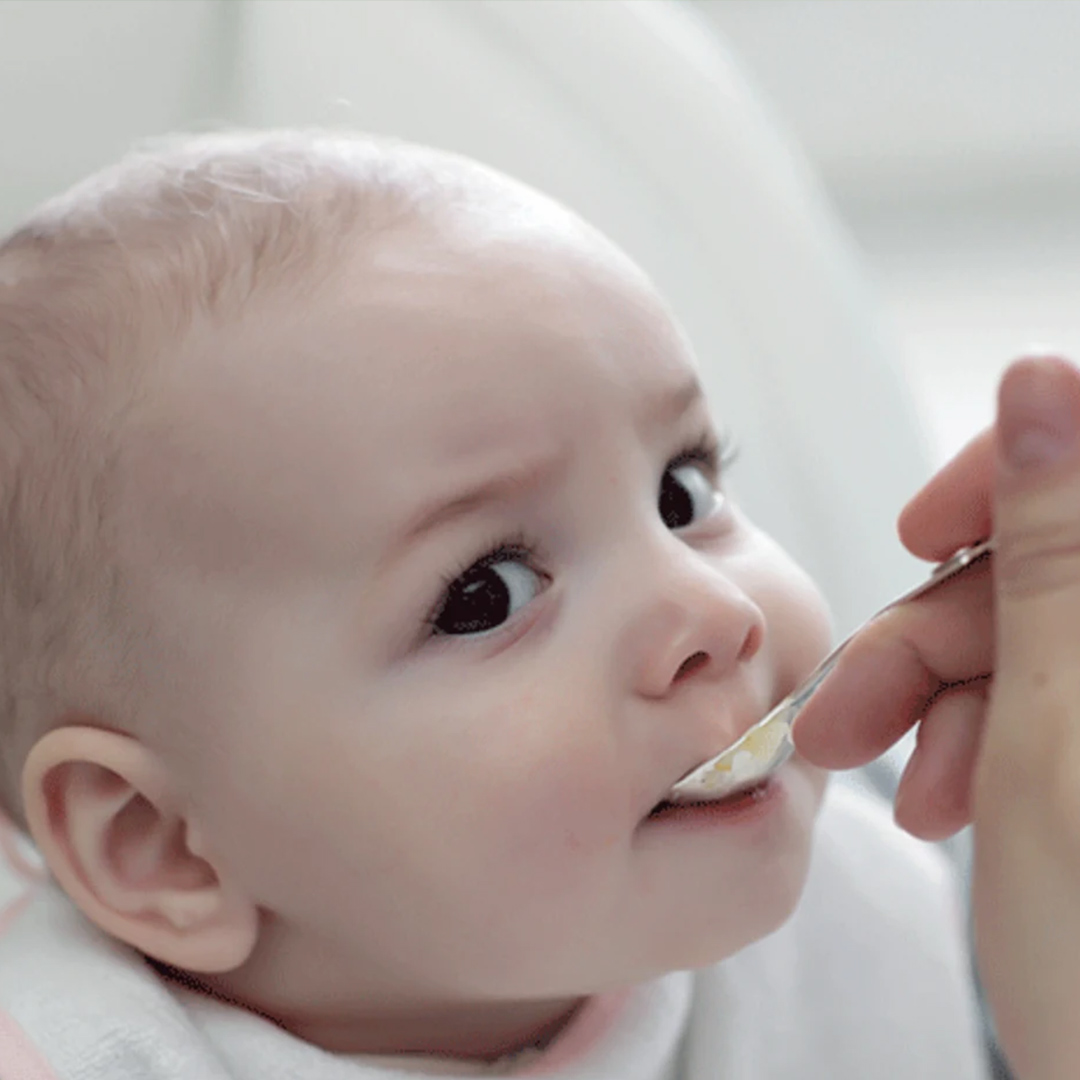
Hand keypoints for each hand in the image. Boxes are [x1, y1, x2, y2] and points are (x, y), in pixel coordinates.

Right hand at [797, 355, 1079, 1078]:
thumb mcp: (1058, 731)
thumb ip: (1055, 546)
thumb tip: (1040, 385)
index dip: (1014, 467)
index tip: (929, 523)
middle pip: (1055, 559)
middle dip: (936, 629)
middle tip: (856, 701)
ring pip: (1033, 633)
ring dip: (940, 694)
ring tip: (901, 779)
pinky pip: (1041, 696)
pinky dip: (974, 735)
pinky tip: (943, 795)